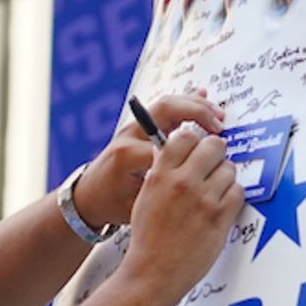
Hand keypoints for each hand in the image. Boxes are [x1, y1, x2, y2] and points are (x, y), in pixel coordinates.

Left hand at [73, 90, 224, 228]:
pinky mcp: (139, 126)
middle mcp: (129, 136)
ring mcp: (133, 128)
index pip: (166, 147)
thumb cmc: (109, 204)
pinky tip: (202, 98)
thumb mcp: (134, 208)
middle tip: (219, 127)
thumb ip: (159, 194)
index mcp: (127, 156)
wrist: (87, 195)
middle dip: (197, 114)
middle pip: (166, 111)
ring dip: (195, 106)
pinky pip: (164, 108)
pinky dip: (185, 103)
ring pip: (166, 105)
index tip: (214, 162)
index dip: (193, 152)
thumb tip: (191, 186)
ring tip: (218, 115)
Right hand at [121, 120, 246, 296]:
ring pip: (229, 169)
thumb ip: (162, 171)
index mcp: (160, 175)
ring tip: (215, 192)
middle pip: (214, 146)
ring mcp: (203, 200)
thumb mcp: (145, 196)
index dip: (194, 142)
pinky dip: (233, 196)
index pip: (185, 136)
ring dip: (225, 177)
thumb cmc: (148, 239)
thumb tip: (179, 153)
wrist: (152, 273)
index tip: (197, 149)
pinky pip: (238, 192)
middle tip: (213, 165)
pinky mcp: (220, 218)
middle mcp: (182, 183)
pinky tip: (221, 206)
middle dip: (215, 154)